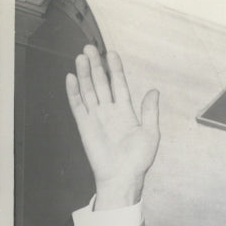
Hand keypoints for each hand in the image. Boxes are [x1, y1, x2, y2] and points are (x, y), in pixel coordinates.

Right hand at [66, 45, 159, 206]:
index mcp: (126, 112)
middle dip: (96, 65)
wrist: (122, 177)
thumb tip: (154, 91)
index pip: (119, 84)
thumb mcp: (151, 134)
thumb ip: (149, 111)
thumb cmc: (138, 161)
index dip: (115, 69)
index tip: (111, 54)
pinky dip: (73, 92)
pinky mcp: (85, 125)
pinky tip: (71, 77)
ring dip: (84, 74)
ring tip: (81, 56)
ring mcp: (96, 117)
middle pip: (101, 83)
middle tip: (91, 48)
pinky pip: (77, 105)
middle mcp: (110, 112)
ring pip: (88, 90)